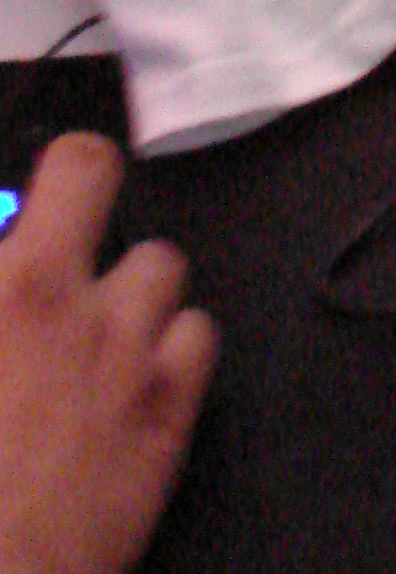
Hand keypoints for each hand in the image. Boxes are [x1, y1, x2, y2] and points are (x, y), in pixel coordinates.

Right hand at [0, 137, 215, 573]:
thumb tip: (6, 272)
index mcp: (9, 285)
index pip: (67, 163)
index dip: (54, 167)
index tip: (35, 198)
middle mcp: (69, 297)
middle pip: (103, 185)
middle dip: (80, 201)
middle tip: (53, 255)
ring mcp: (129, 350)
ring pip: (159, 264)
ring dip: (125, 285)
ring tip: (91, 331)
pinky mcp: (169, 410)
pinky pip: (197, 334)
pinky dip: (171, 346)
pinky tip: (134, 379)